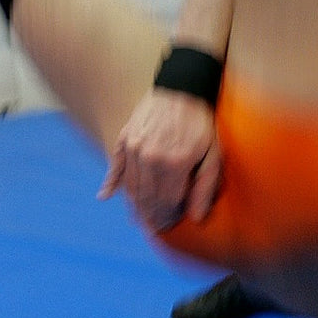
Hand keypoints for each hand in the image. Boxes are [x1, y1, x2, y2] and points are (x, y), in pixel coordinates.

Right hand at [98, 88, 222, 231]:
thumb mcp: (213, 155)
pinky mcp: (124, 139)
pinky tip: (104, 196)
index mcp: (174, 165)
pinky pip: (116, 166)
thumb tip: (196, 218)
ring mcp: (134, 149)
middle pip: (148, 199)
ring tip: (139, 220)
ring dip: (135, 206)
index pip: (167, 203)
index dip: (168, 217)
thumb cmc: (201, 124)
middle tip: (154, 228)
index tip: (169, 226)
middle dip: (151, 216)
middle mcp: (150, 159)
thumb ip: (203, 187)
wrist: (181, 88)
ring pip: (132, 187)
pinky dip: (110, 183)